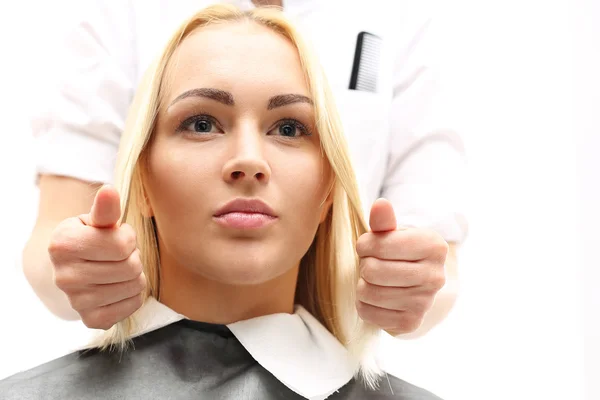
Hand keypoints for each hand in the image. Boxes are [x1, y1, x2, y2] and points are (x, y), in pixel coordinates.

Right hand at [48, 186, 145, 329]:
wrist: (74, 268)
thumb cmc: (91, 238)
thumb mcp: (96, 220)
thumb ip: (106, 209)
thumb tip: (109, 190)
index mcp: (62, 245)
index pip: (123, 244)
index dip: (128, 238)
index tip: (116, 237)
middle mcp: (64, 277)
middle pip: (131, 267)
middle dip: (133, 257)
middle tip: (120, 255)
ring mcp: (77, 301)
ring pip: (135, 286)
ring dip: (135, 275)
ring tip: (120, 269)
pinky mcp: (91, 319)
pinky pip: (132, 305)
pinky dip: (134, 294)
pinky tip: (120, 286)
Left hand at [355, 198, 447, 335]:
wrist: (416, 285)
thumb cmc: (399, 252)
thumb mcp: (393, 233)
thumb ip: (384, 220)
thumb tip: (380, 204)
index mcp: (434, 246)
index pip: (380, 244)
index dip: (365, 244)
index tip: (368, 246)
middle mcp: (435, 276)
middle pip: (373, 270)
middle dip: (364, 265)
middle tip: (370, 263)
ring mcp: (425, 303)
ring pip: (368, 293)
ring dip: (362, 284)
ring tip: (373, 279)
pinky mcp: (411, 323)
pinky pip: (368, 313)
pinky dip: (364, 304)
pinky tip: (375, 296)